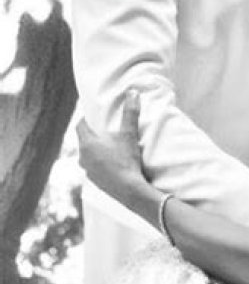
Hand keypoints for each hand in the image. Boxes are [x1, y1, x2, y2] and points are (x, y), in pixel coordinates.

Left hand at [77, 89, 146, 206]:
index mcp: (87, 143)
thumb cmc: (127, 160)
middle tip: (103, 131)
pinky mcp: (95, 182)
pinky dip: (100, 164)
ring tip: (108, 148)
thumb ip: (130, 114)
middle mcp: (83, 157)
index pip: (80, 126)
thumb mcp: (129, 135)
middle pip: (84, 141)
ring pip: (88, 156)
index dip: (85, 119)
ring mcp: (88, 171)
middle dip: (92, 136)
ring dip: (95, 151)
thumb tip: (133, 93)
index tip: (92, 116)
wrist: (130, 190)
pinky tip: (112, 165)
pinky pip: (94, 169)